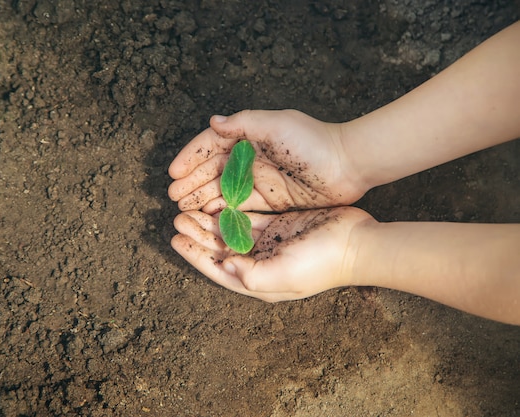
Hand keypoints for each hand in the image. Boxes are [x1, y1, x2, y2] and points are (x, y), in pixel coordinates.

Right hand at [168, 109, 367, 212]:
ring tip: (184, 209)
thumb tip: (213, 122)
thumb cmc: (313, 141)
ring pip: (224, 190)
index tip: (173, 173)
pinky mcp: (271, 200)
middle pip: (214, 170)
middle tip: (174, 197)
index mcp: (250, 136)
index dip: (191, 158)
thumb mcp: (276, 125)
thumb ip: (244, 123)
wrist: (349, 166)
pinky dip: (224, 211)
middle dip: (192, 182)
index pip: (212, 146)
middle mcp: (252, 158)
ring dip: (203, 198)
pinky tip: (208, 217)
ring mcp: (261, 180)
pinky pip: (241, 206)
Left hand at [171, 206, 373, 301]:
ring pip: (231, 231)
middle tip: (178, 216)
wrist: (357, 244)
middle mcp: (259, 263)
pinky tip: (217, 200)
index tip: (174, 239)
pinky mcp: (280, 225)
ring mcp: (270, 244)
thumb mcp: (284, 274)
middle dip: (198, 234)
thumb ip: (251, 275)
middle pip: (220, 248)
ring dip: (211, 221)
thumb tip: (224, 266)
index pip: (217, 268)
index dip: (194, 255)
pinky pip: (249, 217)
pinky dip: (232, 210)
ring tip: (190, 208)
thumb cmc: (321, 263)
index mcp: (257, 280)